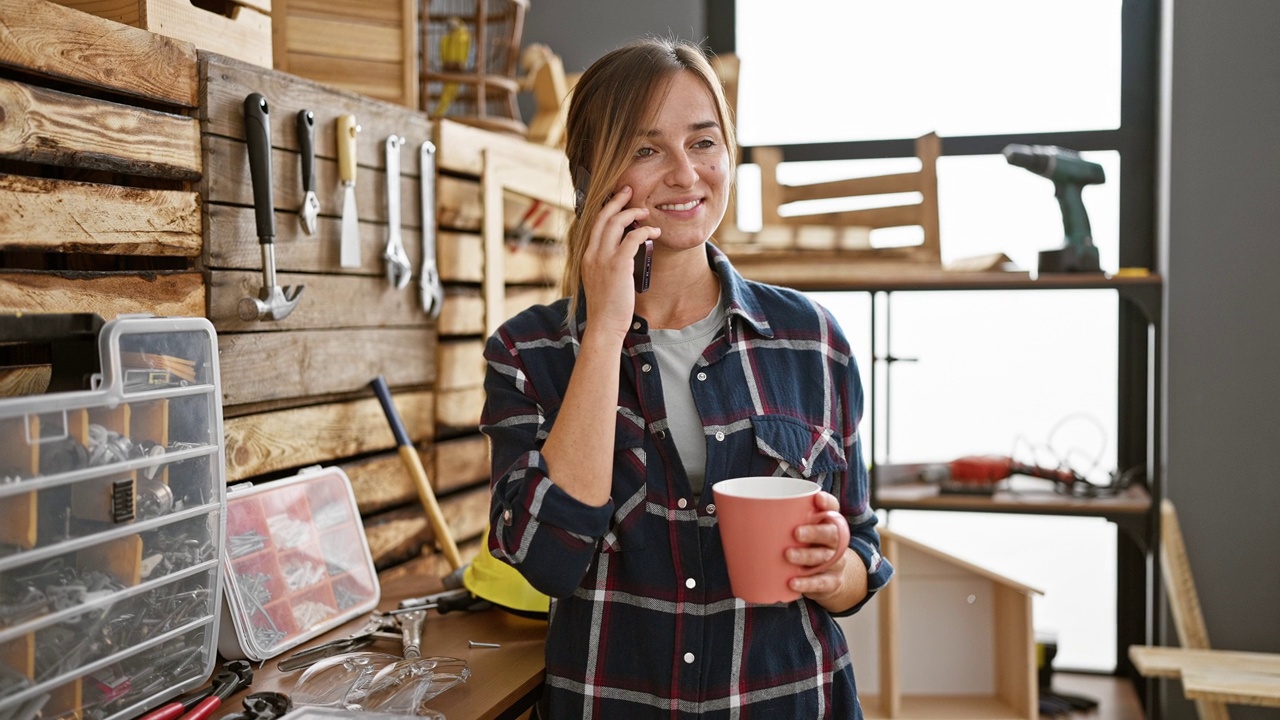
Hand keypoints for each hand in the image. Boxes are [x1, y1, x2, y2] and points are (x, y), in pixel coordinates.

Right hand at [580, 186, 659, 339]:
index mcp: (587, 256)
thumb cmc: (606, 307)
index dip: (606, 209)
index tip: (617, 200)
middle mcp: (592, 253)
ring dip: (632, 213)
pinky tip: (654, 232)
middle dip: (616, 200)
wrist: (604, 324)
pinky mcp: (618, 265)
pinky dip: (645, 231)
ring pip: (616, 222)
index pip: (594, 224)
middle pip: (603, 216)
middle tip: (629, 190)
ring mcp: (603, 258)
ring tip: (645, 211)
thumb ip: (606, 264)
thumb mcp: (600, 280)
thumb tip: (624, 254)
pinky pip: (632, 238)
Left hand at [786, 490, 852, 602]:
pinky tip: (793, 582)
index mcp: (826, 523)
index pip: (833, 508)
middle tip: (796, 533)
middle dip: (815, 532)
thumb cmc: (804, 548)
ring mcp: (834, 562)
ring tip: (788, 555)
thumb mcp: (795, 533)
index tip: (816, 499)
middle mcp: (834, 541)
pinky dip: (807, 583)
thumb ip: (777, 523)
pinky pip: (822, 583)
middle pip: (831, 533)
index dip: (827, 502)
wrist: (827, 578)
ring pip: (825, 557)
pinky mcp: (831, 582)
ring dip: (807, 556)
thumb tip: (737, 514)